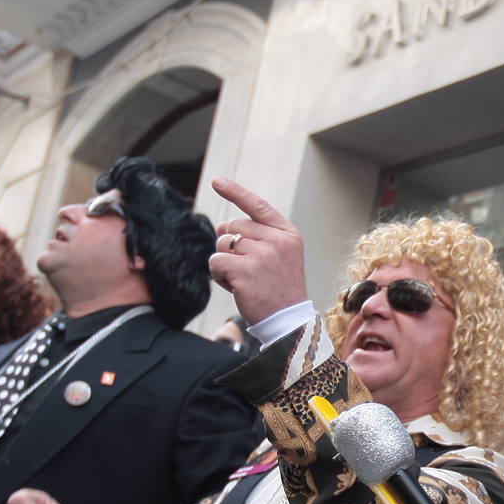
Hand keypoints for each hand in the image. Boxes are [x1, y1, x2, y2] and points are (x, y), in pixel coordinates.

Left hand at [208, 178, 308, 326]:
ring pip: (222, 244)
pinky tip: (235, 287)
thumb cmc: (279, 289)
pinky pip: (215, 262)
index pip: (258, 206)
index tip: (217, 181)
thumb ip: (258, 237)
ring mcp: (261, 255)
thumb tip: (221, 227)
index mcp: (287, 235)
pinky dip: (218, 275)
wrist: (288, 322)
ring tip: (243, 279)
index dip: (236, 192)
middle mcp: (276, 241)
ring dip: (225, 262)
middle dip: (231, 245)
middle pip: (234, 226)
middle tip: (247, 269)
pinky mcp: (244, 271)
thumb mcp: (280, 257)